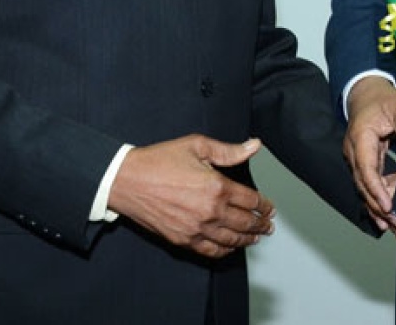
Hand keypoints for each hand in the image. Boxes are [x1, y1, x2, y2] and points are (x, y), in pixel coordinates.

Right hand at [107, 135, 274, 258]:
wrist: (127, 180)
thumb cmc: (158, 161)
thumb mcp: (196, 146)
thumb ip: (228, 150)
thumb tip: (253, 145)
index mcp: (216, 187)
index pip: (250, 200)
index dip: (264, 205)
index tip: (269, 207)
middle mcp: (209, 211)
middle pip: (245, 223)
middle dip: (260, 225)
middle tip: (267, 225)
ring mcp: (196, 228)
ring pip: (230, 240)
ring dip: (247, 239)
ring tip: (256, 238)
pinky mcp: (182, 239)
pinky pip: (210, 251)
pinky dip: (224, 251)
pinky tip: (230, 247)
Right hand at [343, 76, 395, 228]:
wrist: (367, 95)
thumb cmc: (382, 100)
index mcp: (360, 138)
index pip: (366, 169)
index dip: (377, 189)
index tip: (389, 206)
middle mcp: (354, 152)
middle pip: (363, 185)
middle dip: (378, 206)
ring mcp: (356, 159)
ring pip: (364, 188)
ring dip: (378, 207)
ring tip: (395, 225)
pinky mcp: (364, 163)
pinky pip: (368, 184)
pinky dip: (377, 200)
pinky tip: (387, 217)